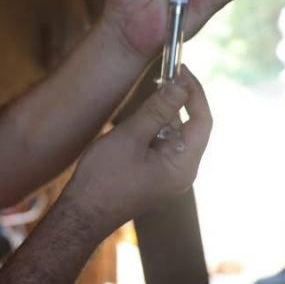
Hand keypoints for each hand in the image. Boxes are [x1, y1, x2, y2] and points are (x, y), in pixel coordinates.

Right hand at [63, 67, 211, 238]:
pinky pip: (162, 147)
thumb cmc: (103, 178)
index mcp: (183, 166)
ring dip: (159, 117)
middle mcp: (183, 173)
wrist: (82, 213)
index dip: (195, 93)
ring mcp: (170, 177)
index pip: (203, 121)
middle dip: (174, 103)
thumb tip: (180, 85)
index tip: (182, 70)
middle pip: (190, 128)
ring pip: (173, 136)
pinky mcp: (156, 177)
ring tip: (135, 112)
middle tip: (159, 78)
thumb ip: (158, 110)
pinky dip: (151, 131)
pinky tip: (132, 128)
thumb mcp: (130, 137)